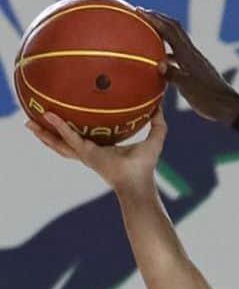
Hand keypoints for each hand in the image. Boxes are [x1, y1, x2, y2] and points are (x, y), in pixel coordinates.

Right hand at [27, 110, 166, 194]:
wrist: (139, 182)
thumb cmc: (146, 166)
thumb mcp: (153, 139)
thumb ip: (157, 123)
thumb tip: (160, 106)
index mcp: (101, 148)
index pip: (83, 136)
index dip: (73, 127)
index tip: (65, 116)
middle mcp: (90, 152)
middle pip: (64, 141)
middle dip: (49, 132)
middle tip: (36, 119)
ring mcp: (86, 155)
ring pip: (60, 143)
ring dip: (44, 133)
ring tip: (29, 123)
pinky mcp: (86, 154)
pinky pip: (69, 138)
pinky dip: (59, 127)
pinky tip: (49, 116)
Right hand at [137, 9, 238, 123]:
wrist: (230, 108)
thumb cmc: (210, 99)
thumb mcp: (188, 89)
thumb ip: (173, 76)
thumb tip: (158, 65)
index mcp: (189, 56)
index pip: (170, 30)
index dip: (154, 18)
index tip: (139, 10)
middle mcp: (192, 54)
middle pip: (175, 28)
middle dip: (159, 18)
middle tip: (143, 14)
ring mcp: (195, 61)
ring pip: (178, 40)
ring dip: (164, 33)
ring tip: (149, 32)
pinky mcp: (197, 69)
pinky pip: (180, 54)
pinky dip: (169, 50)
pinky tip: (162, 58)